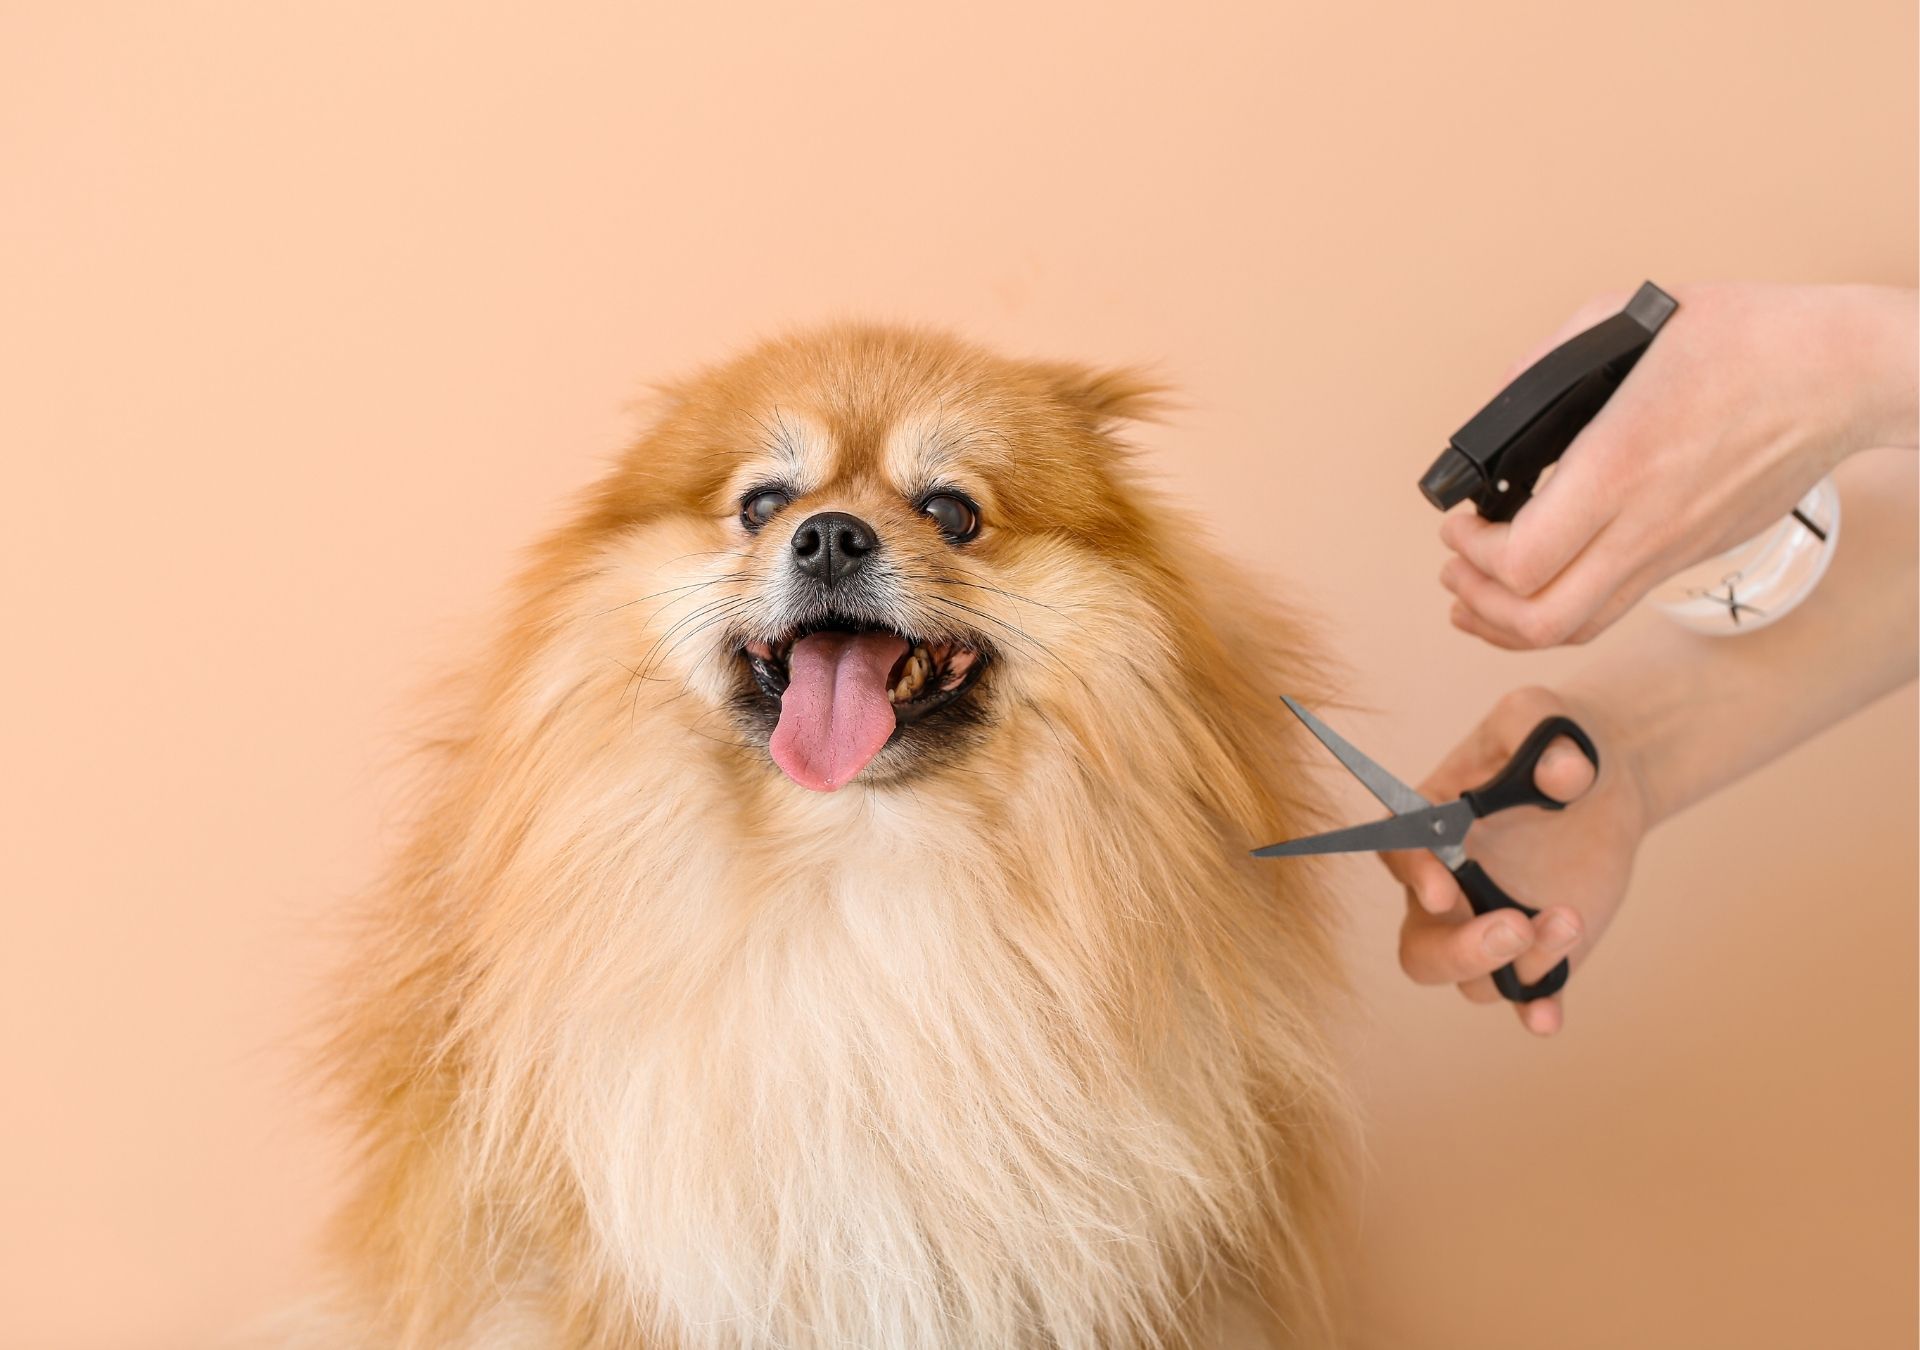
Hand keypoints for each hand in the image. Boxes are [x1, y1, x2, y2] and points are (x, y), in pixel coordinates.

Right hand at [1381, 686, 1650, 1035]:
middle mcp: (1447, 889)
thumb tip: (1565, 779)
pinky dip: (1534, 1009)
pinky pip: (1525, 995)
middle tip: (1513, 926)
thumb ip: (1543, 732)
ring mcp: (1489, 926)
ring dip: (1520, 962)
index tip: (1446, 888)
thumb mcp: (1543, 714)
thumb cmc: (1552, 738)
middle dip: (1459, 951)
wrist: (1603, 776)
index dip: (1414, 876)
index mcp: (1429, 826)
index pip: (1399, 856)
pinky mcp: (1537, 951)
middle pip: (1421, 949)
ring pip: (1477, 978)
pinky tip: (1548, 1016)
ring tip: (1571, 917)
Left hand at [1440, 283, 1917, 648]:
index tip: (1456, 521)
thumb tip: (1496, 409)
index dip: (1471, 553)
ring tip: (1475, 594)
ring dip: (1509, 623)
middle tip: (1454, 566)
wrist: (1842, 373)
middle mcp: (1644, 525)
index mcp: (1620, 466)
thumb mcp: (1627, 322)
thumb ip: (1545, 365)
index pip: (1523, 560)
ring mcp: (1671, 549)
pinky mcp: (1689, 556)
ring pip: (1576, 629)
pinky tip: (1535, 590)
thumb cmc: (1746, 339)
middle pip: (1541, 619)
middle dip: (1477, 602)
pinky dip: (1558, 613)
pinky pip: (1611, 609)